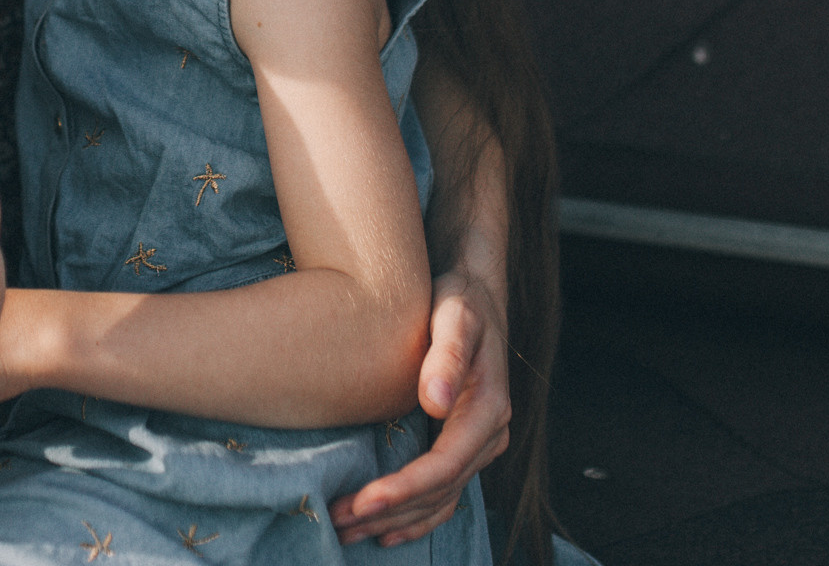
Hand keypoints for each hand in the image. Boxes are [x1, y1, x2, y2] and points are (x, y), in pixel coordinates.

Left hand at [331, 267, 510, 545]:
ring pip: (439, 501)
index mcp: (488, 409)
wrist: (475, 295)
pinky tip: (385, 533)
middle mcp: (488, 435)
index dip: (404, 489)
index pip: (444, 466)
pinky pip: (443, 496)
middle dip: (390, 512)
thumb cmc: (460, 301)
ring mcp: (477, 445)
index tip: (363, 501)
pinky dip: (416, 518)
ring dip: (396, 522)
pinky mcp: (462, 446)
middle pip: (439, 492)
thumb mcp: (456, 316)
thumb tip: (437, 402)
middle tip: (339, 522)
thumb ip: (448, 355)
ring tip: (348, 533)